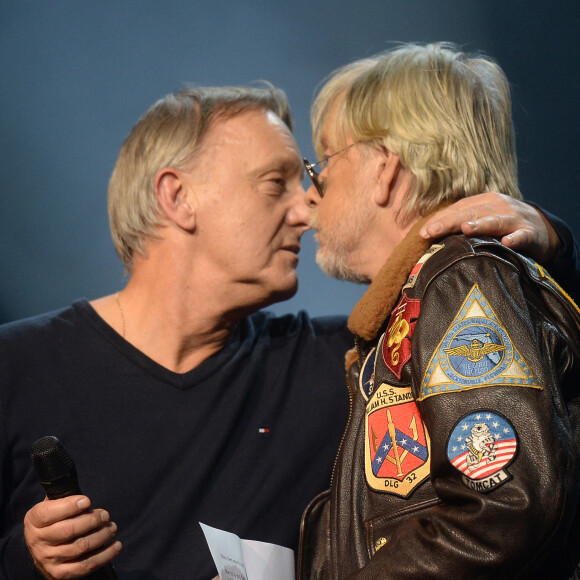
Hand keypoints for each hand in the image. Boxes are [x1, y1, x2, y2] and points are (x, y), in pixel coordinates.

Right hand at [24, 495, 120, 578]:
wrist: (41, 548)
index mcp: (34, 520)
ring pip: (79, 547)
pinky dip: (104, 556)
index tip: (87, 501)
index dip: (70, 506)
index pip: (48, 513)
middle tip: (105, 515)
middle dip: (92, 521)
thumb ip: (64, 496)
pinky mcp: (59, 573)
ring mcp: (47, 559)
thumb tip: (82, 489)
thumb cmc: (53, 520)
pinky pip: (84, 566)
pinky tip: (116, 546)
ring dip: (101, 536)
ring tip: (112, 527)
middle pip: (68, 530)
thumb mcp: (51, 504)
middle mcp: (37, 541)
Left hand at [419, 192, 560, 263]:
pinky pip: (522, 236)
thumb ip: (459, 224)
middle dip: (450, 222)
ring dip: (481, 224)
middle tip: (431, 231)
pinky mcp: (531, 233)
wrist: (544, 229)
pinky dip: (515, 239)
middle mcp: (498, 206)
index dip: (440, 220)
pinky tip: (506, 243)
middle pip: (471, 213)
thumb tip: (427, 235)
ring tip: (465, 229)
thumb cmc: (503, 226)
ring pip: (495, 221)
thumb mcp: (482, 219)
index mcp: (483, 202)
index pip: (457, 209)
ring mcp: (515, 218)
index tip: (422, 233)